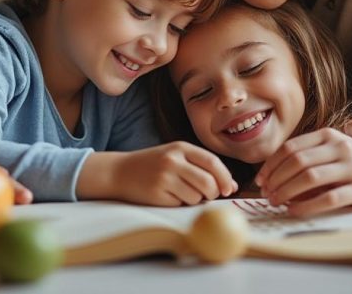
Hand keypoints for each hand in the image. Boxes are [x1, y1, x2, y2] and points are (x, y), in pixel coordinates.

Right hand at [80, 142, 236, 206]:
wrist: (120, 172)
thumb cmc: (154, 165)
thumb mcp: (176, 156)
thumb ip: (202, 166)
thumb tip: (231, 186)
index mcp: (181, 147)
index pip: (212, 162)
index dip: (225, 177)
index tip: (229, 189)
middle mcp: (173, 160)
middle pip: (208, 182)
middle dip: (213, 193)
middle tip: (208, 195)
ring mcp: (164, 177)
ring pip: (196, 196)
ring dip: (195, 199)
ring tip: (182, 192)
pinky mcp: (157, 193)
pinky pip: (181, 204)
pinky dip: (181, 203)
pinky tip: (169, 196)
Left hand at [254, 128, 351, 216]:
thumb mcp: (333, 150)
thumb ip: (308, 157)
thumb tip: (272, 177)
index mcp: (327, 136)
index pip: (290, 148)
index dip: (271, 165)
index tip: (260, 180)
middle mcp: (339, 148)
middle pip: (297, 162)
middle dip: (276, 179)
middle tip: (265, 194)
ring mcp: (351, 167)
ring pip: (310, 178)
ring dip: (287, 191)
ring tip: (276, 202)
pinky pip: (329, 198)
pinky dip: (308, 205)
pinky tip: (295, 210)